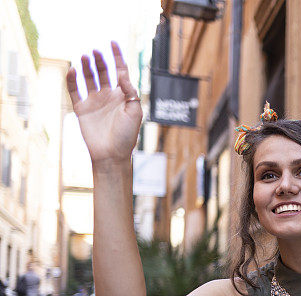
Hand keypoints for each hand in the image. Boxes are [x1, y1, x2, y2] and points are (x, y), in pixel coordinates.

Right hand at [66, 42, 141, 164]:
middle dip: (100, 61)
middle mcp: (109, 96)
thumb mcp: (135, 112)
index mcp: (124, 96)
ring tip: (85, 57)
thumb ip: (130, 91)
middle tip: (96, 52)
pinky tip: (73, 70)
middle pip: (103, 72)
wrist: (112, 155)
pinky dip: (72, 80)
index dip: (117, 57)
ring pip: (89, 79)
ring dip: (87, 67)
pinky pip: (75, 91)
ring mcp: (95, 102)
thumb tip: (121, 74)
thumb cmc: (127, 136)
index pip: (120, 71)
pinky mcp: (82, 109)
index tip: (113, 42)